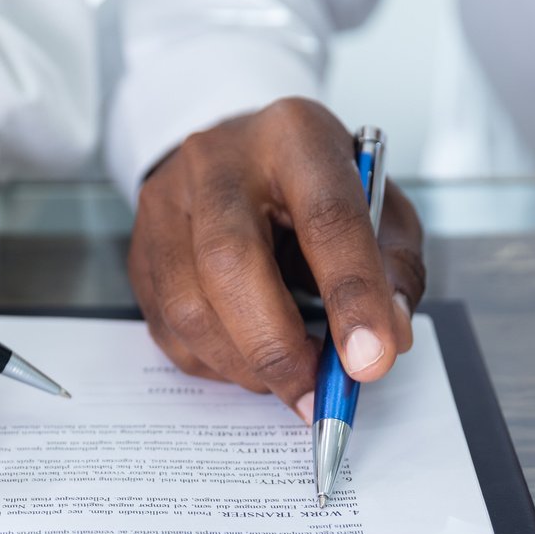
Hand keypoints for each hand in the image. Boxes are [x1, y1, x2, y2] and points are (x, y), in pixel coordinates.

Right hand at [129, 97, 425, 419]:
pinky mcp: (141, 253)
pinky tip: (249, 358)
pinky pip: (170, 331)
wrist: (240, 157)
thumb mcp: (378, 208)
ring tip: (289, 376)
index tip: (372, 361)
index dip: (351, 296)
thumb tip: (386, 339)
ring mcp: (167, 207)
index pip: (324, 218)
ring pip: (190, 307)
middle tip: (316, 395)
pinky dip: (217, 364)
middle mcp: (218, 163)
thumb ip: (393, 270)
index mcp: (293, 137)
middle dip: (278, 347)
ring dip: (245, 364)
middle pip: (230, 264)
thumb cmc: (313, 187)